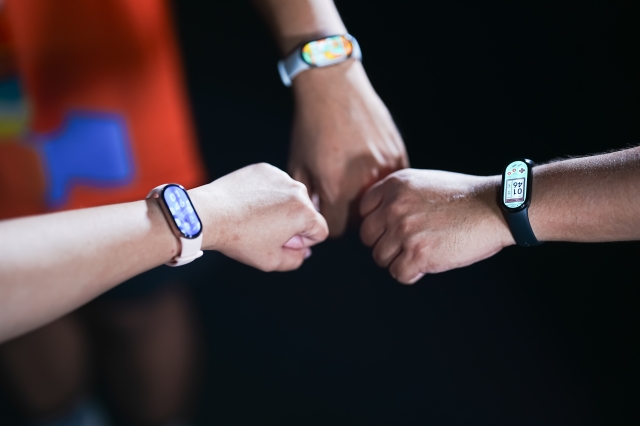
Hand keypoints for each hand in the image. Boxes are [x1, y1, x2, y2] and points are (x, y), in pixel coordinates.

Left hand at [189, 163, 328, 270]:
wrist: (210, 214)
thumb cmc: (240, 239)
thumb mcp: (271, 261)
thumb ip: (296, 260)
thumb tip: (303, 251)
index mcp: (304, 213)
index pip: (320, 231)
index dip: (303, 242)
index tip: (281, 242)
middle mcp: (297, 190)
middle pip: (306, 213)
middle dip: (292, 225)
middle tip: (266, 232)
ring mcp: (280, 176)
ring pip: (290, 197)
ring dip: (280, 208)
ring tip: (255, 218)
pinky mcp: (264, 169)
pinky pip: (274, 185)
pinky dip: (266, 194)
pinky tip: (249, 204)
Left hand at [289, 60, 408, 236]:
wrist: (333, 87)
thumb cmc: (310, 125)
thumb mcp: (298, 164)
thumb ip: (308, 197)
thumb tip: (316, 217)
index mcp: (335, 188)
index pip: (336, 230)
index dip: (328, 225)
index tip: (326, 213)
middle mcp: (363, 183)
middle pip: (361, 221)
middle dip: (348, 215)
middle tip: (340, 197)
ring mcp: (385, 169)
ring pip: (380, 204)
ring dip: (367, 199)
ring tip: (354, 181)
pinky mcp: (398, 155)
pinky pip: (393, 184)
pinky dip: (381, 182)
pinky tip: (368, 168)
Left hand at [359, 169, 514, 283]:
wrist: (495, 208)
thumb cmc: (463, 197)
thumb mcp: (424, 182)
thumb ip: (398, 196)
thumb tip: (378, 219)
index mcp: (394, 185)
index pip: (364, 210)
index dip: (377, 223)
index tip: (392, 229)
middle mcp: (393, 206)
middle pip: (367, 237)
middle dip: (384, 244)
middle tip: (405, 246)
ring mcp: (404, 231)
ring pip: (380, 258)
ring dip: (397, 261)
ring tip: (419, 254)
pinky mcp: (418, 254)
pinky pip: (398, 274)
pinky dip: (410, 274)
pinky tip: (426, 266)